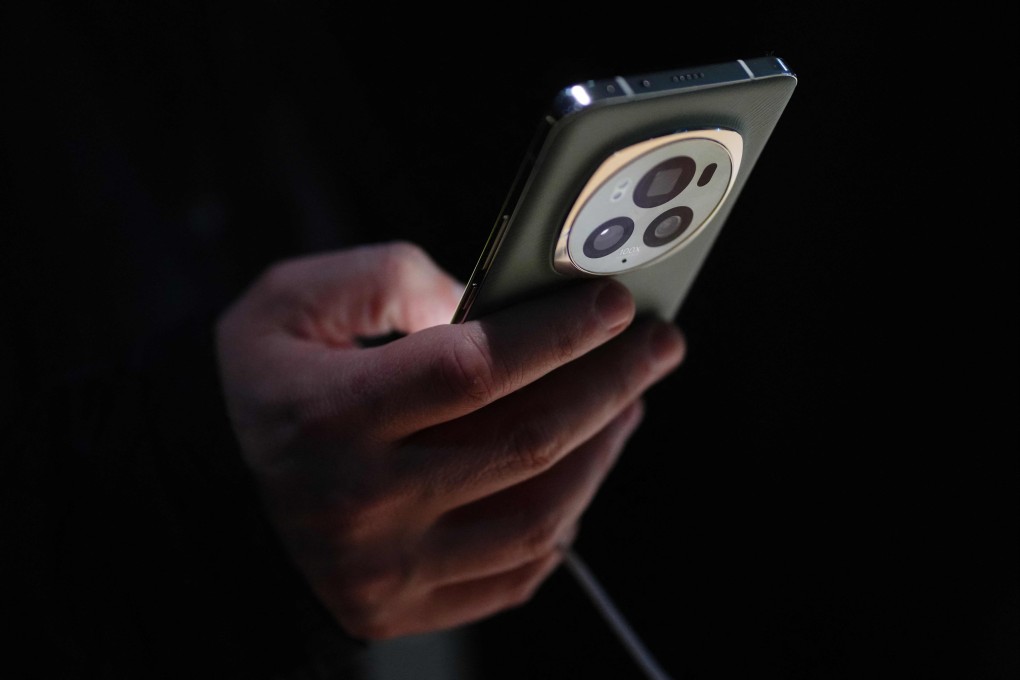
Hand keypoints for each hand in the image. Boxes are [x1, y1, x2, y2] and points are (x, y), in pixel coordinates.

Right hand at [215, 241, 684, 639]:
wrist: (201, 493)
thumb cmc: (254, 387)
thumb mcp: (291, 302)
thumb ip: (388, 279)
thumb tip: (484, 302)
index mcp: (329, 415)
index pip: (471, 369)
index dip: (556, 332)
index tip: (615, 302)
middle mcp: (361, 501)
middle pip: (523, 441)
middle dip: (610, 384)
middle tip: (657, 345)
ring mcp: (387, 568)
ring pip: (535, 516)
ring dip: (600, 453)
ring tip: (628, 401)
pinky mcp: (402, 607)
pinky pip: (513, 575)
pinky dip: (562, 521)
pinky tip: (578, 471)